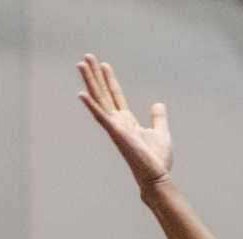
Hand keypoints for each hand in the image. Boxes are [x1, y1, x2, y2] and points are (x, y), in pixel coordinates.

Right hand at [77, 54, 171, 186]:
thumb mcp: (161, 132)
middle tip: (87, 57)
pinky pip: (101, 117)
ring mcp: (115, 127)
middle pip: (104, 94)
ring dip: (90, 82)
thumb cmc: (157, 160)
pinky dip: (91, 106)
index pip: (116, 96)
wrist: (157, 177)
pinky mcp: (116, 134)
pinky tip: (81, 94)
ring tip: (81, 64)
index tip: (104, 65)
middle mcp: (118, 122)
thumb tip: (157, 104)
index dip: (110, 80)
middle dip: (95, 75)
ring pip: (99, 100)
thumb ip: (158, 117)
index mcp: (127, 121)